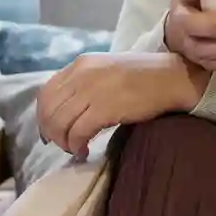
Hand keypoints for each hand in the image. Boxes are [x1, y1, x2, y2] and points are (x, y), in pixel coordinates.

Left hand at [38, 52, 206, 157]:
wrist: (172, 78)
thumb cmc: (143, 77)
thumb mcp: (106, 71)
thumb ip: (84, 83)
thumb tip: (65, 110)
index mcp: (80, 64)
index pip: (46, 92)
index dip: (43, 116)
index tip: (50, 132)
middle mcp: (82, 75)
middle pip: (49, 110)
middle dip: (52, 133)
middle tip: (63, 145)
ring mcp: (92, 90)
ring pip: (59, 123)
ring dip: (64, 142)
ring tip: (75, 149)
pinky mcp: (105, 108)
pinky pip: (77, 132)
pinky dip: (76, 146)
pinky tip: (85, 151)